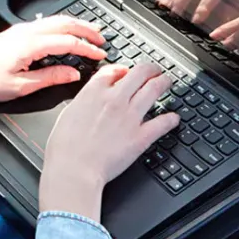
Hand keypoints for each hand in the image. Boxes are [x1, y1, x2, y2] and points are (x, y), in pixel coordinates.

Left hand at [0, 15, 106, 104]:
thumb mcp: (20, 87)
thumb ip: (49, 78)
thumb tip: (72, 74)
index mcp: (30, 45)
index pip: (68, 42)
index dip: (87, 48)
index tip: (100, 55)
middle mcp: (26, 32)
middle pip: (64, 23)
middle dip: (87, 29)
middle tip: (102, 39)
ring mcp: (20, 30)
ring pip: (55, 21)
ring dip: (75, 25)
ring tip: (89, 33)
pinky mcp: (15, 33)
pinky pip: (45, 24)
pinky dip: (61, 27)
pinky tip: (64, 34)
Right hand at [38, 63, 179, 220]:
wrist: (74, 169)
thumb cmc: (65, 148)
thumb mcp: (67, 114)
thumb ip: (83, 103)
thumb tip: (89, 102)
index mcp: (93, 93)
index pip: (114, 70)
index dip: (123, 69)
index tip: (126, 72)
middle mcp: (114, 99)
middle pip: (140, 72)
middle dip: (151, 69)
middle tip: (155, 71)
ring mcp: (130, 117)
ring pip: (154, 89)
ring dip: (164, 83)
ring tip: (167, 83)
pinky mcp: (140, 136)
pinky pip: (163, 122)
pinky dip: (171, 119)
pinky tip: (174, 118)